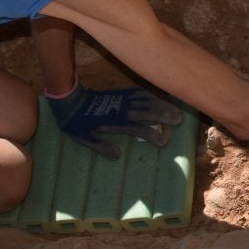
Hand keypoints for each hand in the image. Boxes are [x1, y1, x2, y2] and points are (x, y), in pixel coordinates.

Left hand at [43, 80, 183, 159]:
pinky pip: (140, 92)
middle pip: (146, 111)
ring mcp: (122, 99)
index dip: (150, 134)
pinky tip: (162, 98)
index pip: (136, 128)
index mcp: (113, 121)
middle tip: (179, 120)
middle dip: (163, 115)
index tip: (163, 141)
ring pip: (146, 101)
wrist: (69, 99)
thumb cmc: (75, 122)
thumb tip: (117, 156)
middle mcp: (121, 109)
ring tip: (176, 110)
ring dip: (162, 105)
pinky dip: (152, 95)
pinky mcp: (121, 93)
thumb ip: (101, 146)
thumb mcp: (83, 137)